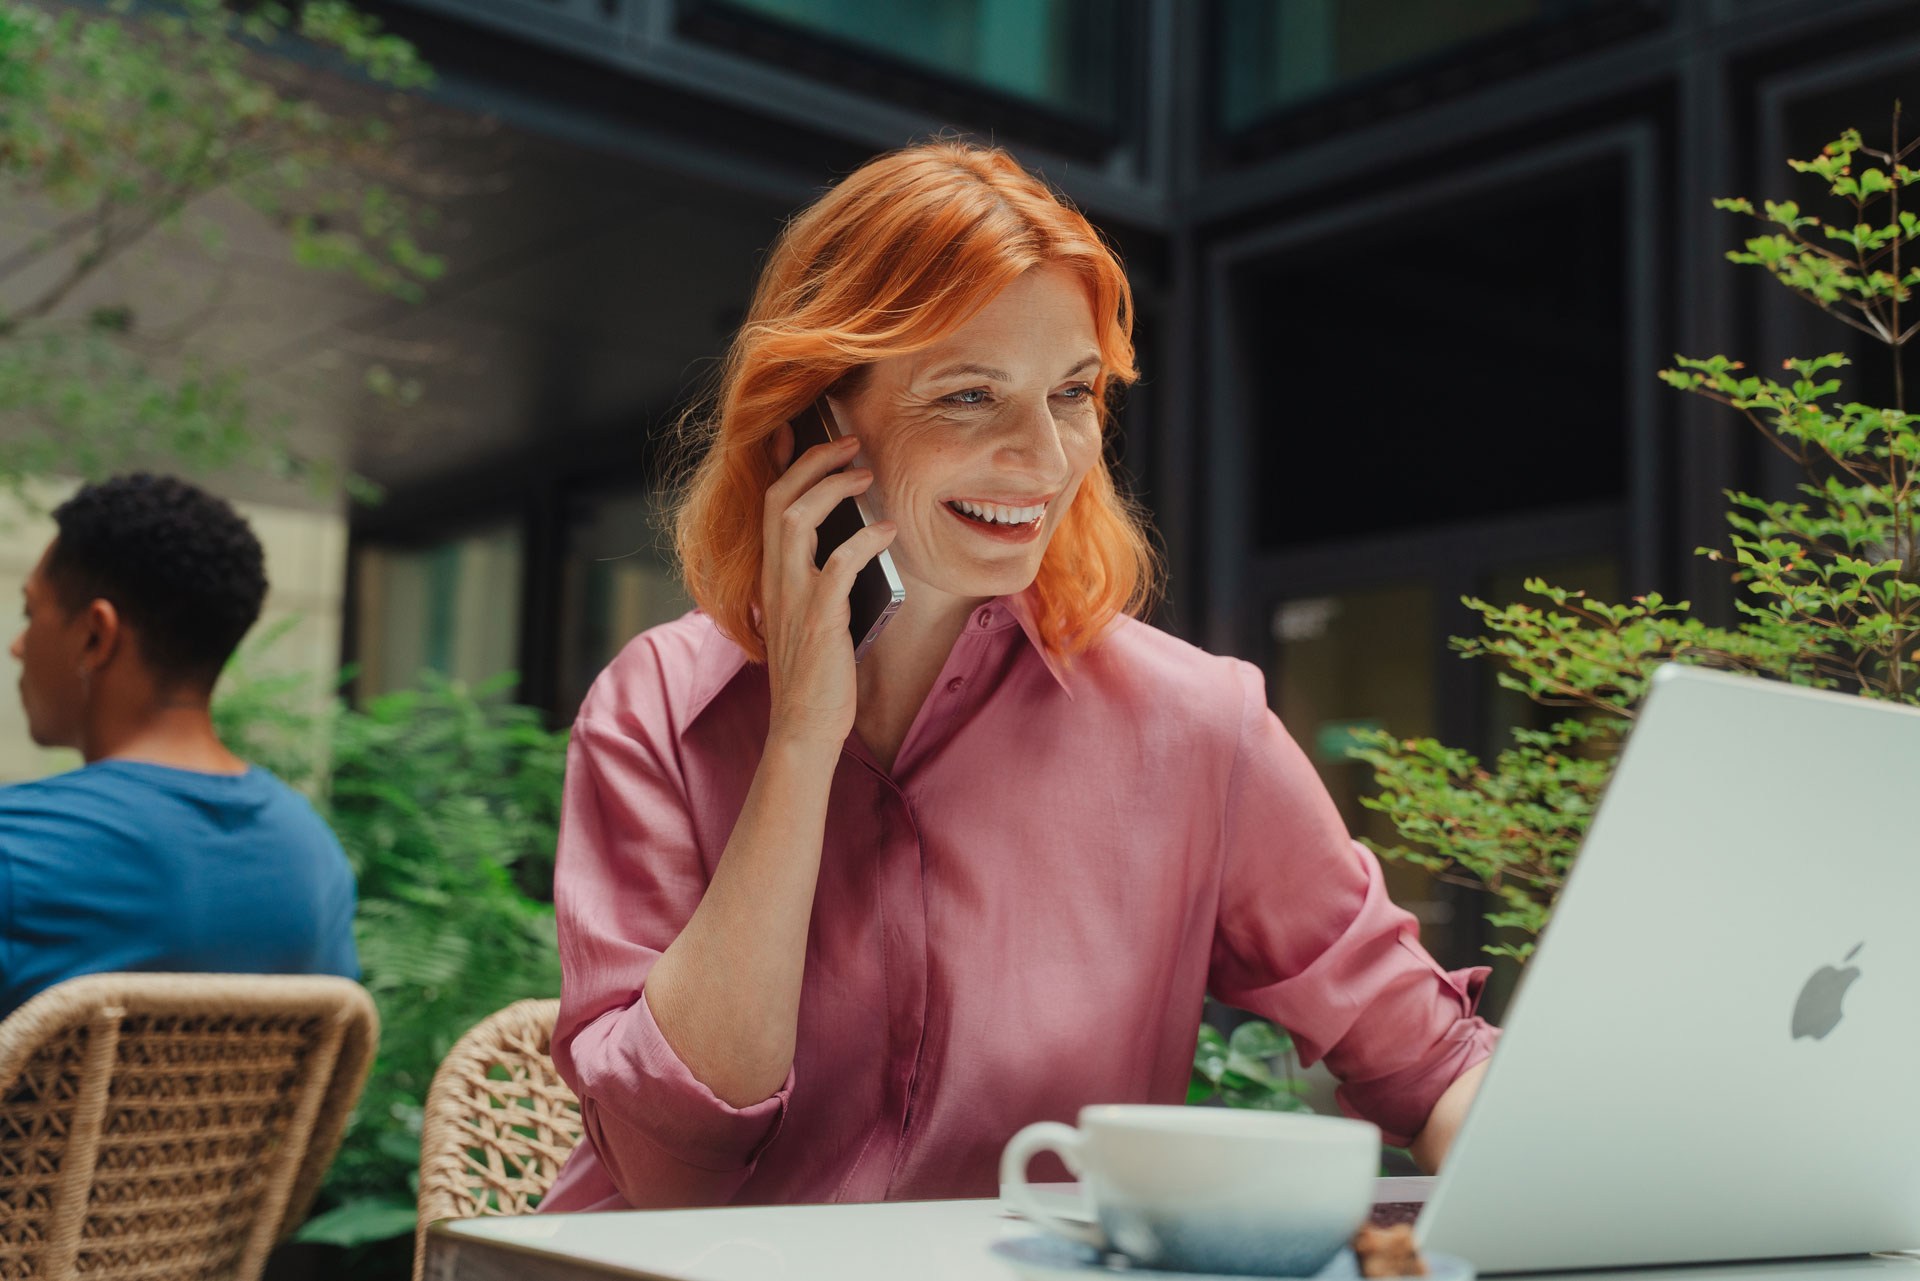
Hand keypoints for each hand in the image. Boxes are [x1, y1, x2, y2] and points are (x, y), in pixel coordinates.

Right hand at [759, 421, 896, 748]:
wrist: (804, 726)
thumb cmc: (817, 674)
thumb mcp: (812, 616)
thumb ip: (822, 579)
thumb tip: (859, 539)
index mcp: (773, 576)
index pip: (768, 505)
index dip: (784, 465)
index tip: (802, 432)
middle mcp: (776, 580)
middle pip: (778, 499)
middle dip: (812, 463)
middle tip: (848, 443)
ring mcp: (794, 597)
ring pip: (796, 520)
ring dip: (831, 489)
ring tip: (864, 474)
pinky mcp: (820, 619)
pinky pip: (838, 564)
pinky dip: (864, 540)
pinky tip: (888, 530)